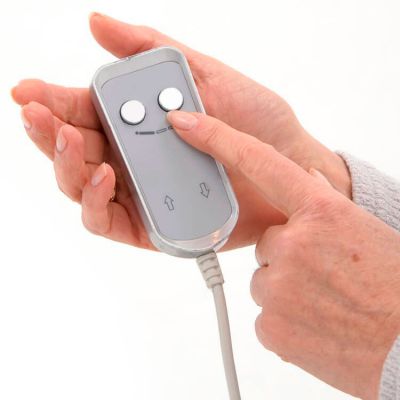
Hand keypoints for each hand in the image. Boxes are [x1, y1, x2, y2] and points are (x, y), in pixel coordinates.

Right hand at [11, 13, 350, 249]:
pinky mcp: (150, 225)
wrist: (289, 168)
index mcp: (139, 121)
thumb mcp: (207, 75)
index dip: (51, 99)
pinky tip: (105, 177)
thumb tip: (98, 24)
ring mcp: (139, 193)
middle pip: (74, 150)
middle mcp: (133, 157)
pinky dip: (96, 202)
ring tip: (74, 143)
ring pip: (82, 187)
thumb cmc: (257, 123)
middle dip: (49, 133)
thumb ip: (153, 51)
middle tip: (40, 116)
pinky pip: (108, 220)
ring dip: (67, 166)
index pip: (83, 110)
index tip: (26, 90)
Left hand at [166, 110, 399, 398]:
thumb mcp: (361, 229)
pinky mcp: (268, 325)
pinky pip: (263, 311)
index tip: (186, 122)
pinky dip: (284, 316)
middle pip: (266, 240)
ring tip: (324, 300)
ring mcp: (277, 285)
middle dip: (287, 254)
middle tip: (324, 272)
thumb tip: (306, 177)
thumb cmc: (391, 284)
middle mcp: (292, 243)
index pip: (259, 161)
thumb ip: (324, 202)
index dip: (217, 138)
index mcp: (321, 211)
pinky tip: (315, 320)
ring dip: (287, 286)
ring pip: (264, 277)